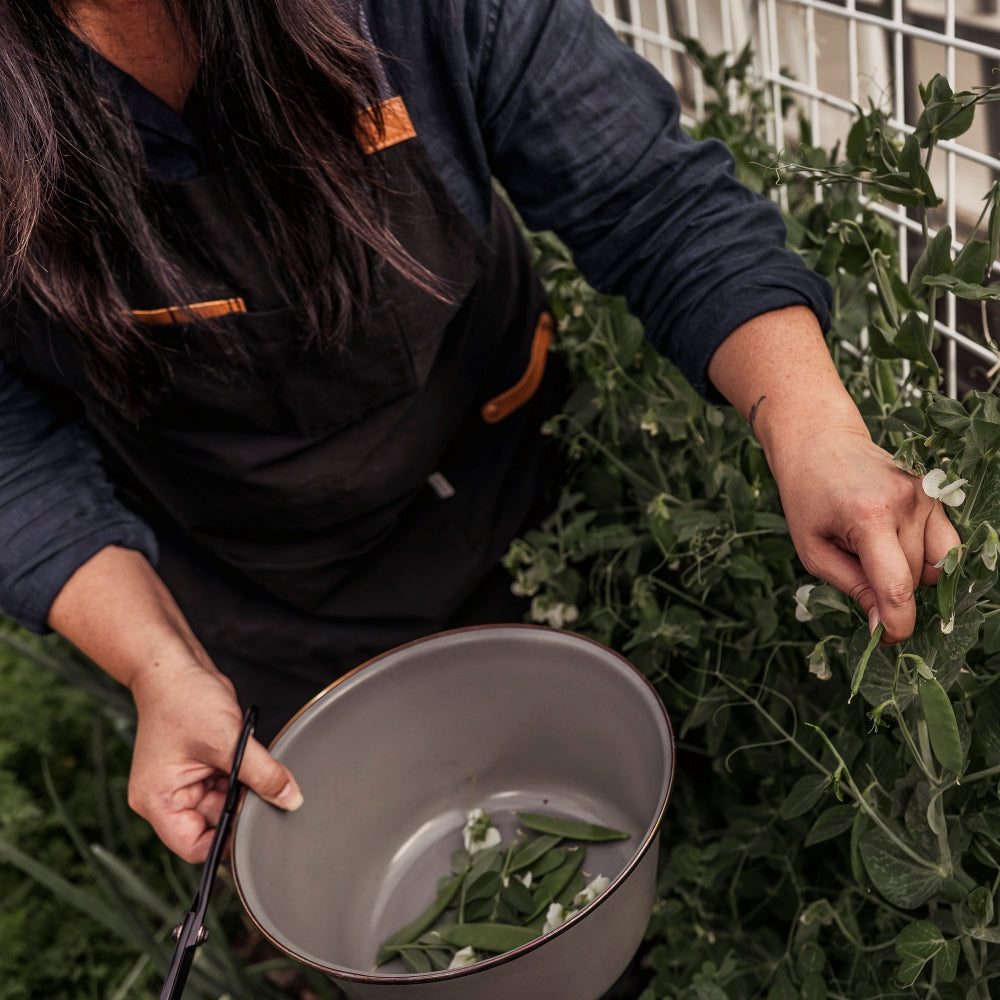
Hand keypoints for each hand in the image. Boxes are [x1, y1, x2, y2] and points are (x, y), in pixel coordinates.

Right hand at [47, 546, 301, 861]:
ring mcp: (183, 783)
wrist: (175, 666)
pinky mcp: (199, 768)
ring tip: (249, 761)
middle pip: (213, 825)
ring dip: (244, 788)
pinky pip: (227, 784)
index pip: (195, 847)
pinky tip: (246, 755)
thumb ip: (263, 774)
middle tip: (263, 787)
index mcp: (159, 802)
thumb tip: (291, 799)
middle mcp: (167, 798)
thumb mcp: (229, 741)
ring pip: (225, 803)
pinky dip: (242, 775)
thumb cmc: (184, 699)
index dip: (227, 842)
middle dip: (241, 808)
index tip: (256, 825)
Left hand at [707, 306, 960, 641]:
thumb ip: (850, 586)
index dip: (897, 622)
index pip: (897, 584)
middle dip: (891, 590)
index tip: (887, 639)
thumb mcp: (811, 548)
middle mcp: (906, 504)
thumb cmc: (807, 495)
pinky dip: (926, 556)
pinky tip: (894, 542)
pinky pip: (945, 544)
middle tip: (855, 568)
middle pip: (916, 578)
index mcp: (868, 517)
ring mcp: (927, 496)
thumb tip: (881, 624)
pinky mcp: (936, 493)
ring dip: (911, 574)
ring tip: (874, 553)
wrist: (819, 440)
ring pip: (938, 565)